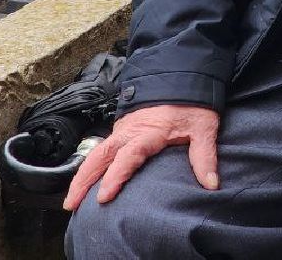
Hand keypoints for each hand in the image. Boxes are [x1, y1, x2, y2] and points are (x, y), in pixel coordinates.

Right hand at [62, 104, 220, 211]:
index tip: (103, 196)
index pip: (128, 157)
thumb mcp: (204, 126)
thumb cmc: (193, 104)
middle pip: (100, 156)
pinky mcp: (121, 129)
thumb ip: (204, 156)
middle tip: (70, 204)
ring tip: (70, 200)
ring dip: (82, 175)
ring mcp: (123, 130)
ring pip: (96, 153)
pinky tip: (83, 182)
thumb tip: (211, 185)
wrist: (183, 76)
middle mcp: (130, 132)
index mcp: (148, 132)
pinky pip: (100, 148)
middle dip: (83, 180)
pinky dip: (89, 165)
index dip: (115, 176)